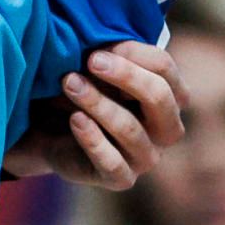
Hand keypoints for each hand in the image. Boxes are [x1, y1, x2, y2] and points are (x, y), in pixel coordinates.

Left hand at [0, 40, 185, 191]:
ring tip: (69, 82)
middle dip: (125, 76)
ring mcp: (146, 157)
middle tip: (91, 60)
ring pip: (130, 128)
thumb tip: (108, 46)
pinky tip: (75, 119)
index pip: (165, 70)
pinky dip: (92, 138)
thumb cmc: (87, 92)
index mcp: (171, 96)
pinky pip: (112, 162)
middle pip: (159, 98)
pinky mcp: (121, 178)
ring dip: (98, 102)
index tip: (101, 46)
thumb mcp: (101, 70)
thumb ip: (113, 57)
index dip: (135, 54)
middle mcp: (167, 128)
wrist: (53, 131)